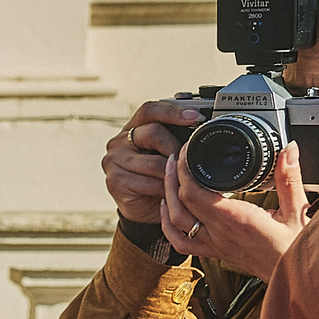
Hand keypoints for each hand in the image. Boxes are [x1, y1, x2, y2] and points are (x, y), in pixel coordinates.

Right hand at [105, 100, 197, 223]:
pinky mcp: (115, 181)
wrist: (147, 207)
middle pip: (152, 132)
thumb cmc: (160, 176)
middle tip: (191, 159)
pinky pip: (148, 182)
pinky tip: (171, 190)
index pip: (150, 110)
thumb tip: (205, 124)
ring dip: (174, 171)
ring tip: (184, 178)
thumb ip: (177, 138)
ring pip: (154, 161)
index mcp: (133, 128)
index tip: (196, 117)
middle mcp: (119, 141)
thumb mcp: (168, 152)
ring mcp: (114, 161)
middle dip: (177, 146)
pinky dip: (165, 188)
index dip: (173, 111)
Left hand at [162, 145, 304, 280]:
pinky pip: (181, 242)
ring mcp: (215, 245)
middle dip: (173, 177)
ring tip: (169, 176)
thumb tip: (287, 149)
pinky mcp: (216, 252)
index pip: (195, 194)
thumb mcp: (298, 209)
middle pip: (181, 204)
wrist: (298, 277)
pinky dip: (167, 224)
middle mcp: (220, 234)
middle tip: (175, 157)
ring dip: (168, 197)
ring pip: (176, 223)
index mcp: (237, 220)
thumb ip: (289, 178)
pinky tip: (167, 209)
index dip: (185, 171)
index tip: (187, 153)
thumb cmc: (299, 248)